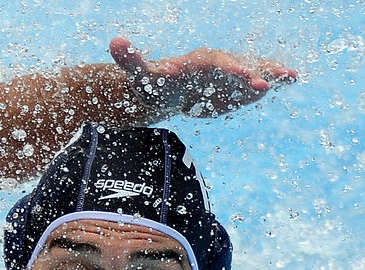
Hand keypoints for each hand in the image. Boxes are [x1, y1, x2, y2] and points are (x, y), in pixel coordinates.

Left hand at [109, 37, 296, 116]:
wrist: (165, 89)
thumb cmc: (153, 82)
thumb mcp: (141, 74)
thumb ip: (131, 59)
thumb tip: (114, 42)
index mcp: (199, 62)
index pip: (217, 64)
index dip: (229, 70)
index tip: (242, 75)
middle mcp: (219, 65)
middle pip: (238, 68)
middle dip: (252, 75)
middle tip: (265, 84)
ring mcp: (229, 75)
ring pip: (252, 72)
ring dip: (269, 75)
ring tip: (288, 77)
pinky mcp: (236, 87)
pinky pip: (257, 80)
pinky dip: (273, 79)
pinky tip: (292, 78)